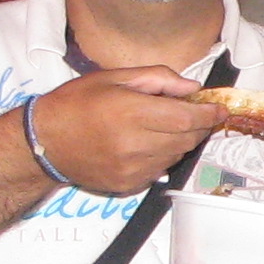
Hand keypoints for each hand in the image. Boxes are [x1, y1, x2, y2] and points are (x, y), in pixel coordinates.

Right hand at [26, 67, 221, 195]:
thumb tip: (191, 89)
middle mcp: (134, 144)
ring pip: (176, 155)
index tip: (219, 109)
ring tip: (164, 126)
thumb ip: (157, 79)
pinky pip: (160, 170)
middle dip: (197, 127)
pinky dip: (163, 156)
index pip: (185, 118)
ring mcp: (132, 169)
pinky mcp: (128, 184)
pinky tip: (147, 144)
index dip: (208, 115)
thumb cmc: (76, 103)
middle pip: (185, 139)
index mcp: (130, 112)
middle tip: (196, 115)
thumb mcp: (113, 78)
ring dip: (180, 141)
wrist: (44, 142)